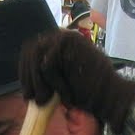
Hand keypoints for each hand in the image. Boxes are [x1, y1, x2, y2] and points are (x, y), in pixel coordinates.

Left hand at [19, 29, 134, 124]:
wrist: (109, 95)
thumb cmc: (87, 92)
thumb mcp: (60, 82)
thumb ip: (45, 76)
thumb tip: (26, 82)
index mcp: (58, 44)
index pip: (30, 52)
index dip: (25, 73)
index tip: (27, 93)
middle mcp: (60, 36)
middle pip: (29, 51)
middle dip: (27, 78)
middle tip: (31, 98)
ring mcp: (65, 36)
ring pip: (36, 58)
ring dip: (39, 82)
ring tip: (50, 98)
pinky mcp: (69, 42)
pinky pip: (46, 65)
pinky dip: (53, 82)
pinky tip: (65, 90)